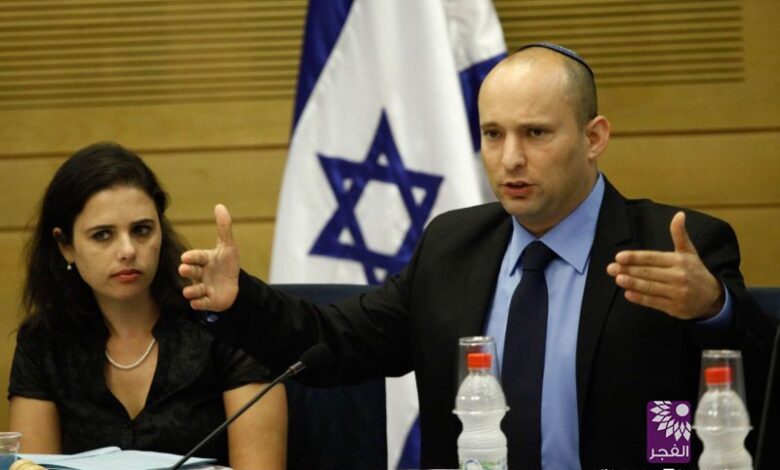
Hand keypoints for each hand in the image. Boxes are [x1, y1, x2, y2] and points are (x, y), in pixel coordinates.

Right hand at [179, 204, 239, 310]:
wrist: (235, 286)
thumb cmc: (227, 265)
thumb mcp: (228, 247)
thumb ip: (224, 228)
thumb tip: (220, 205)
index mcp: (203, 260)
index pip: (196, 257)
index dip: (192, 257)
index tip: (186, 257)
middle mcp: (200, 274)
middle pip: (191, 272)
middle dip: (187, 271)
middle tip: (183, 269)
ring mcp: (203, 288)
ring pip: (194, 290)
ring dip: (191, 291)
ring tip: (189, 292)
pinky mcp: (208, 301)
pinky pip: (201, 303)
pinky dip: (199, 303)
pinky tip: (198, 302)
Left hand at [606, 211, 724, 319]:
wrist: (713, 296)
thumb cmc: (695, 271)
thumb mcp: (689, 252)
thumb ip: (679, 234)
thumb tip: (679, 214)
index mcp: (679, 261)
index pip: (653, 258)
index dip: (635, 257)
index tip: (619, 257)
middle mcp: (678, 276)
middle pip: (649, 272)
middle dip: (628, 270)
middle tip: (611, 268)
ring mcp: (677, 293)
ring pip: (650, 287)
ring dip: (633, 283)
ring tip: (618, 279)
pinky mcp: (675, 307)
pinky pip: (654, 302)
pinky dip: (641, 298)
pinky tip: (628, 294)